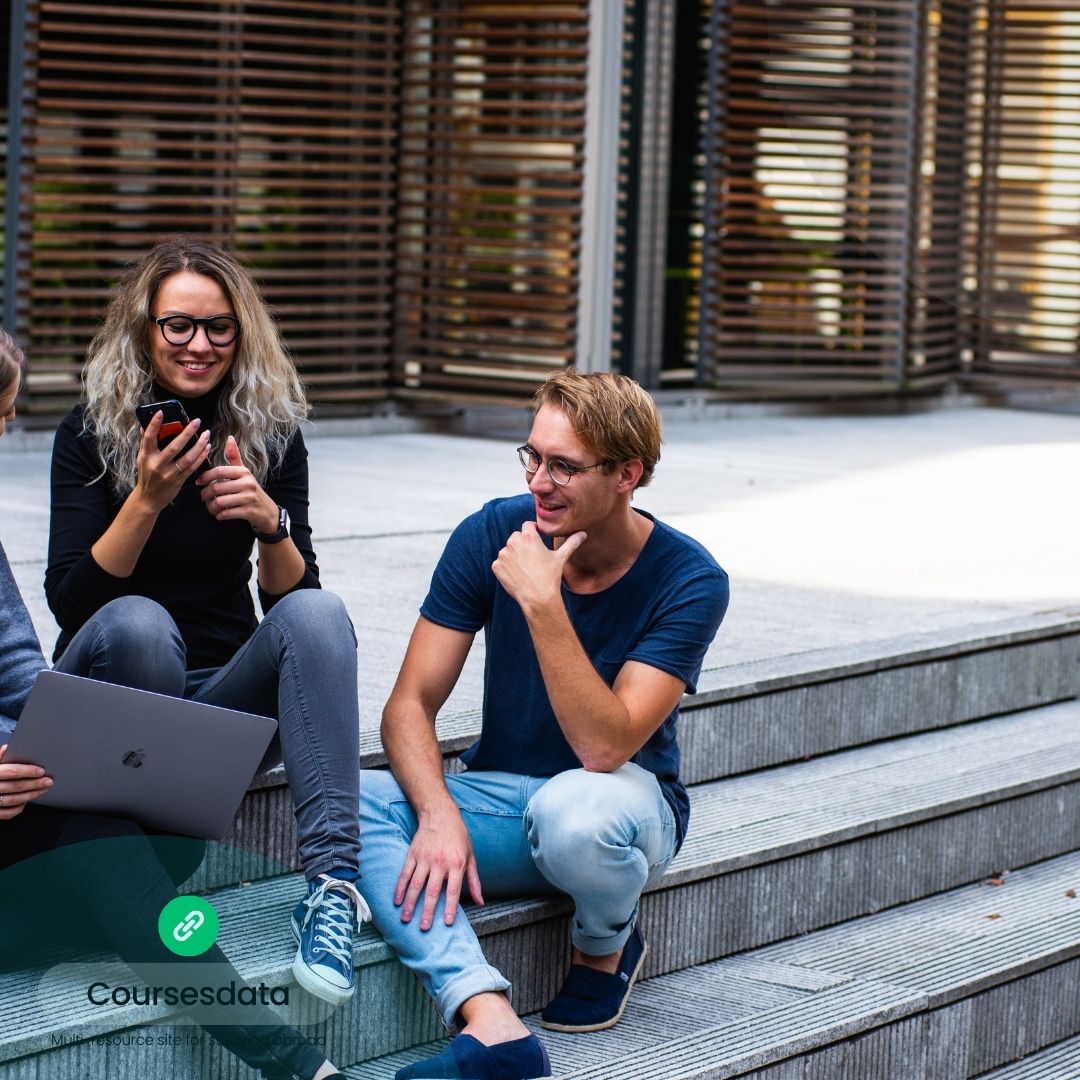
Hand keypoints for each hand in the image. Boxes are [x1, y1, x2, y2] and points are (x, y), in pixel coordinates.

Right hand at [0, 744, 51, 820]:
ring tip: (42, 790)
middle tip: (48, 781)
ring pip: (14, 800)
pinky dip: (19, 807)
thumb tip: (6, 748)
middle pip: (16, 786)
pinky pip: (7, 813)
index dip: (28, 771)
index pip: (11, 771)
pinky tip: (26, 801)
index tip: (41, 771)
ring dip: (31, 795)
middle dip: (35, 784)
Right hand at [134, 413, 209, 512]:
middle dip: (187, 433)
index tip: (161, 412)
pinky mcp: (178, 481)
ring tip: (206, 434)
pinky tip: (207, 448)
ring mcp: (168, 474)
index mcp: (146, 456)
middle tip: (197, 422)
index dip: (154, 424)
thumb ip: (144, 443)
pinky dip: (201, 457)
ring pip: (187, 458)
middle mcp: (157, 465)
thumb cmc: (146, 475)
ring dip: (199, 445)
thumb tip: (143, 426)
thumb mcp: (141, 459)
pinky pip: (192, 467)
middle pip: (174, 447)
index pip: (149, 437)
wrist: (149, 499)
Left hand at [197, 435, 278, 531]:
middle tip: (203, 498)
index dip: (205, 477)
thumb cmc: (252, 491)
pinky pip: (226, 513)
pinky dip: (219, 515)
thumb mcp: (245, 473)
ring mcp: (249, 498)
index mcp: (244, 472)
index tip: (199, 482)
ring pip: (220, 502)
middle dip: (205, 494)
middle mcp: (247, 483)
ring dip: (211, 507)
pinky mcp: (249, 511)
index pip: (219, 471)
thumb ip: (235, 457)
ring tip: (211, 507)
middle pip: (216, 487)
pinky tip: (220, 514)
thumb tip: (230, 438)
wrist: (268, 511)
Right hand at [393, 806, 483, 929]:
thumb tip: (480, 902)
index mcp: (457, 863)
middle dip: (428, 911)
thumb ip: (474, 881)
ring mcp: (425, 858)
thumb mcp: (471, 856)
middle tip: (424, 928)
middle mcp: (440, 862)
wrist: (440, 814)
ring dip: (411, 903)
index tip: (448, 923)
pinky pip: (405, 874)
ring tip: (406, 919)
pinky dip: (400, 888)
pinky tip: (397, 901)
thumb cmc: (458, 836)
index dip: (451, 907)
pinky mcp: (413, 854)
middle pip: (433, 891)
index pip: (454, 890)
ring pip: (416, 885)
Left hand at [491, 521, 585, 612]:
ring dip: (514, 556)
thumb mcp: (561, 558)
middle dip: (522, 544)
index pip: (527, 525)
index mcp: (529, 536)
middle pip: (516, 537)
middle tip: (532, 558)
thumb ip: (571, 543)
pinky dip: (506, 568)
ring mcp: (503, 554)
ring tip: (525, 569)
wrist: (538, 598)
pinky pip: (500, 563)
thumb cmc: (551, 577)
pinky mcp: (496, 566)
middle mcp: (513, 542)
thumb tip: (583, 534)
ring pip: (507, 550)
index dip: (533, 531)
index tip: (536, 539)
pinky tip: (517, 575)